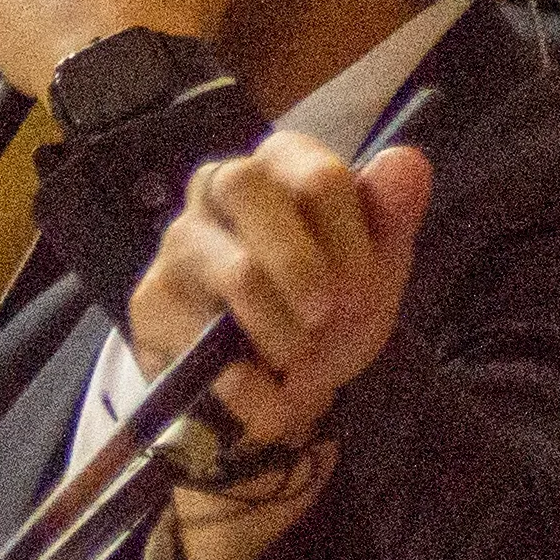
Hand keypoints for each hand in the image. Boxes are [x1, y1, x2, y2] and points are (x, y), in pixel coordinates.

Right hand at [130, 132, 430, 559]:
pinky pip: (200, 341)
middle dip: (300, 263)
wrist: (279, 385)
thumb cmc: (327, 306)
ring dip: (283, 331)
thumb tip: (407, 161)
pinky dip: (250, 385)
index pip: (316, 174)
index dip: (349, 239)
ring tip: (298, 362)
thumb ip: (391, 214)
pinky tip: (269, 397)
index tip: (361, 291)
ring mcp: (179, 243)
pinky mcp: (151, 303)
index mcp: (280, 164)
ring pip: (234, 271)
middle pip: (244, 185)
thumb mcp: (373, 268)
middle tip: (326, 317)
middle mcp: (218, 187)